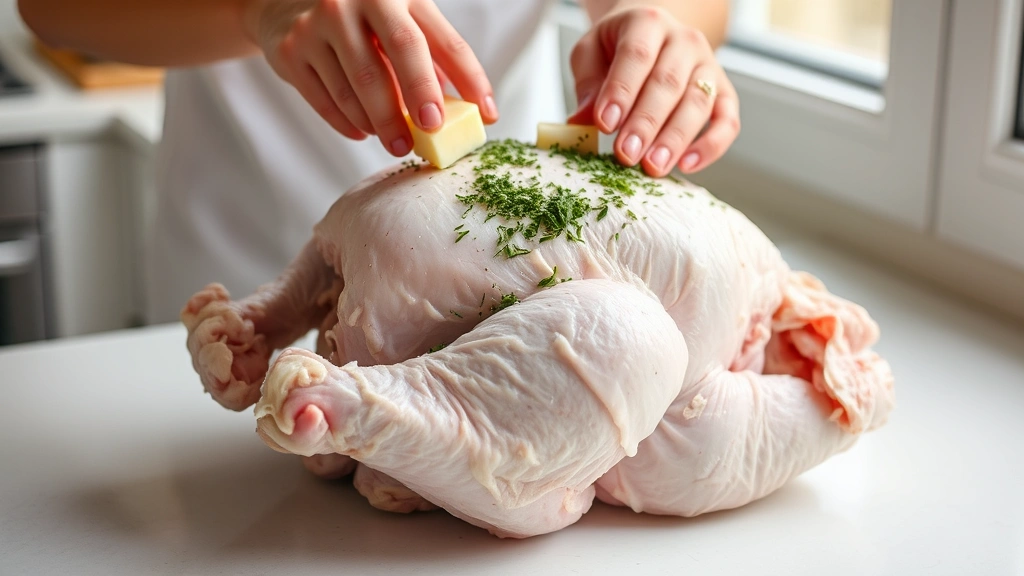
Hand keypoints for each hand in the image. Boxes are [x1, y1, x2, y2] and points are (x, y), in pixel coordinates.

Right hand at [244, 0, 497, 155]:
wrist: (283, 3)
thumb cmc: (359, 19)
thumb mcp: (397, 22)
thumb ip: (428, 57)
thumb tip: (463, 111)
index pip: (445, 40)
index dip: (471, 79)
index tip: (487, 113)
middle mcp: (357, 0)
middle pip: (401, 52)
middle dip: (420, 96)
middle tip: (431, 132)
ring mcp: (319, 23)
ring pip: (358, 86)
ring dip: (382, 122)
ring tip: (397, 142)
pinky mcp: (292, 51)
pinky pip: (325, 100)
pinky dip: (348, 123)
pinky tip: (363, 132)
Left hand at [568, 6, 739, 176]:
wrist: (652, 36)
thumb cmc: (617, 47)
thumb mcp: (591, 54)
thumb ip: (588, 85)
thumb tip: (581, 121)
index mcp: (647, 23)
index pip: (637, 55)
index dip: (622, 91)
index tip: (605, 124)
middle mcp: (684, 41)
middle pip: (668, 83)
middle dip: (646, 123)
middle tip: (626, 154)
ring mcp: (708, 66)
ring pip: (698, 103)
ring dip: (675, 139)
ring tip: (653, 167)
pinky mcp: (724, 92)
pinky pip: (727, 120)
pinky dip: (711, 145)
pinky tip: (687, 165)